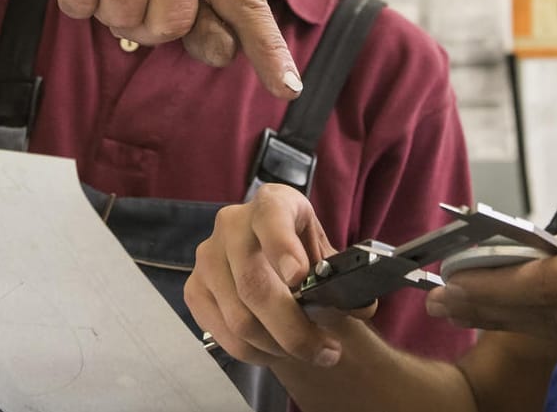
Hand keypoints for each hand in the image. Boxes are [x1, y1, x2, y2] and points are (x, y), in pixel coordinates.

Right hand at [14, 0, 300, 97]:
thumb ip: (204, 16)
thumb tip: (226, 52)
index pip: (244, 1)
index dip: (267, 49)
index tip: (290, 89)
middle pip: (172, 23)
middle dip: (146, 24)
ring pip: (124, 17)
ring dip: (108, 11)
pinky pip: (81, 4)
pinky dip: (76, 0)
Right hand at [185, 185, 375, 366]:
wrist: (266, 248)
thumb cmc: (299, 249)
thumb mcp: (325, 252)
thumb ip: (343, 278)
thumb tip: (362, 307)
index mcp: (271, 204)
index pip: (271, 218)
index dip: (283, 247)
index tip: (300, 276)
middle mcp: (231, 225)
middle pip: (255, 285)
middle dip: (294, 329)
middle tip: (327, 351)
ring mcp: (208, 257)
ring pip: (239, 317)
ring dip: (278, 347)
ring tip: (305, 352)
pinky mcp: (194, 288)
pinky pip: (224, 332)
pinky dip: (254, 352)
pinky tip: (274, 349)